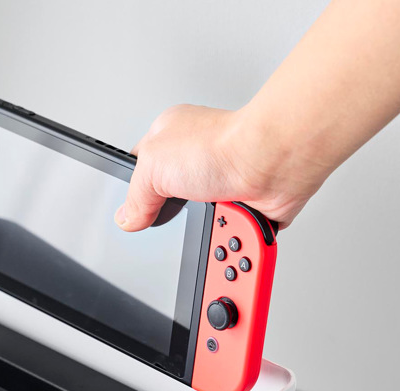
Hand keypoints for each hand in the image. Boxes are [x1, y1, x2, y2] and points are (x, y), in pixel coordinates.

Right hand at [115, 103, 329, 232]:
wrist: (271, 162)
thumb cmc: (223, 147)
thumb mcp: (153, 167)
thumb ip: (136, 196)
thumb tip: (128, 219)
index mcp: (170, 141)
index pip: (143, 172)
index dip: (138, 197)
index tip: (138, 217)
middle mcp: (199, 161)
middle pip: (174, 206)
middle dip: (179, 224)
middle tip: (181, 227)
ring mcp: (225, 184)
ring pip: (207, 225)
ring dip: (211, 235)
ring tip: (214, 229)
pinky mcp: (249, 206)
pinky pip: (234, 235)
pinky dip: (235, 241)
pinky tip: (233, 232)